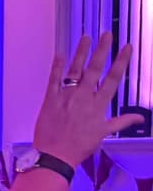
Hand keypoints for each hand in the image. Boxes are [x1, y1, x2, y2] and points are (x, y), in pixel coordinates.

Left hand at [33, 33, 139, 164]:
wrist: (54, 156)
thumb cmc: (80, 146)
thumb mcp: (103, 133)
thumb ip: (121, 122)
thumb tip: (140, 117)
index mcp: (98, 105)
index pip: (113, 79)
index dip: (121, 62)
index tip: (127, 47)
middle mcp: (83, 97)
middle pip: (94, 69)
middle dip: (102, 50)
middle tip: (106, 35)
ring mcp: (65, 97)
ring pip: (74, 70)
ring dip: (80, 53)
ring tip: (86, 37)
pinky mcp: (50, 100)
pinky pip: (53, 80)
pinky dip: (56, 67)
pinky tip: (60, 54)